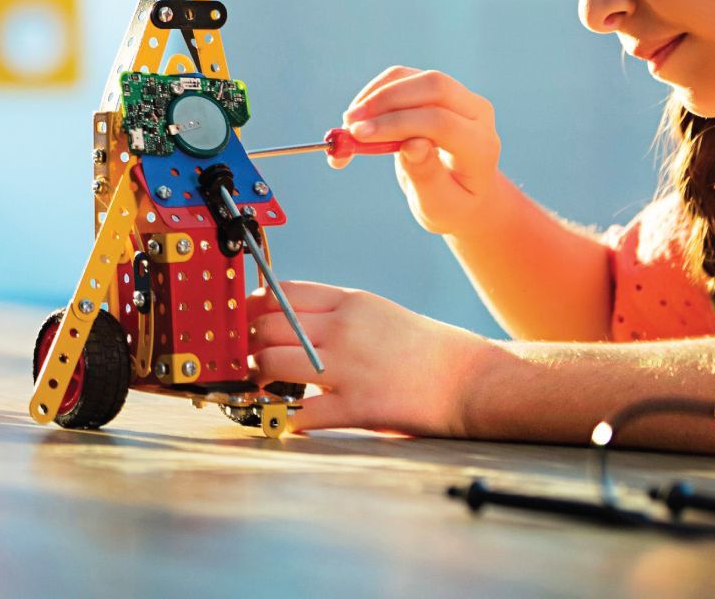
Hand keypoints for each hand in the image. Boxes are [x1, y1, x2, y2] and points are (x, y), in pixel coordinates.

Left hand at [246, 281, 501, 435]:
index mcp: (349, 301)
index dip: (253, 308)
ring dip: (259, 378)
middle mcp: (343, 328)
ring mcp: (348, 367)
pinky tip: (281, 420)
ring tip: (264, 387)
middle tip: (249, 358)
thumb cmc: (425, 348)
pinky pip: (302, 413)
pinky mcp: (357, 406)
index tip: (244, 321)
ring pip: (273, 364)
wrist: (470, 379)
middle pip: (267, 326)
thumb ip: (335, 314)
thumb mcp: (377, 313)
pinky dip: (283, 418)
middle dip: (249, 344)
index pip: (281, 293)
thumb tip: (286, 321)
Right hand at [338, 67, 503, 238]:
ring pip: (413, 77)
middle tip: (349, 123)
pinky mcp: (436, 89)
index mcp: (480, 145)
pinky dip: (375, 93)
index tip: (359, 137)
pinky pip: (402, 78)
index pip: (441, 122)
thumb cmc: (450, 203)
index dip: (397, 124)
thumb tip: (411, 144)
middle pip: (433, 86)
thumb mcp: (439, 204)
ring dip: (375, 95)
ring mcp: (458, 96)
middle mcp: (475, 112)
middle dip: (386, 100)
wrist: (462, 190)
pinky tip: (358, 116)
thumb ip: (427, 176)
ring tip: (348, 124)